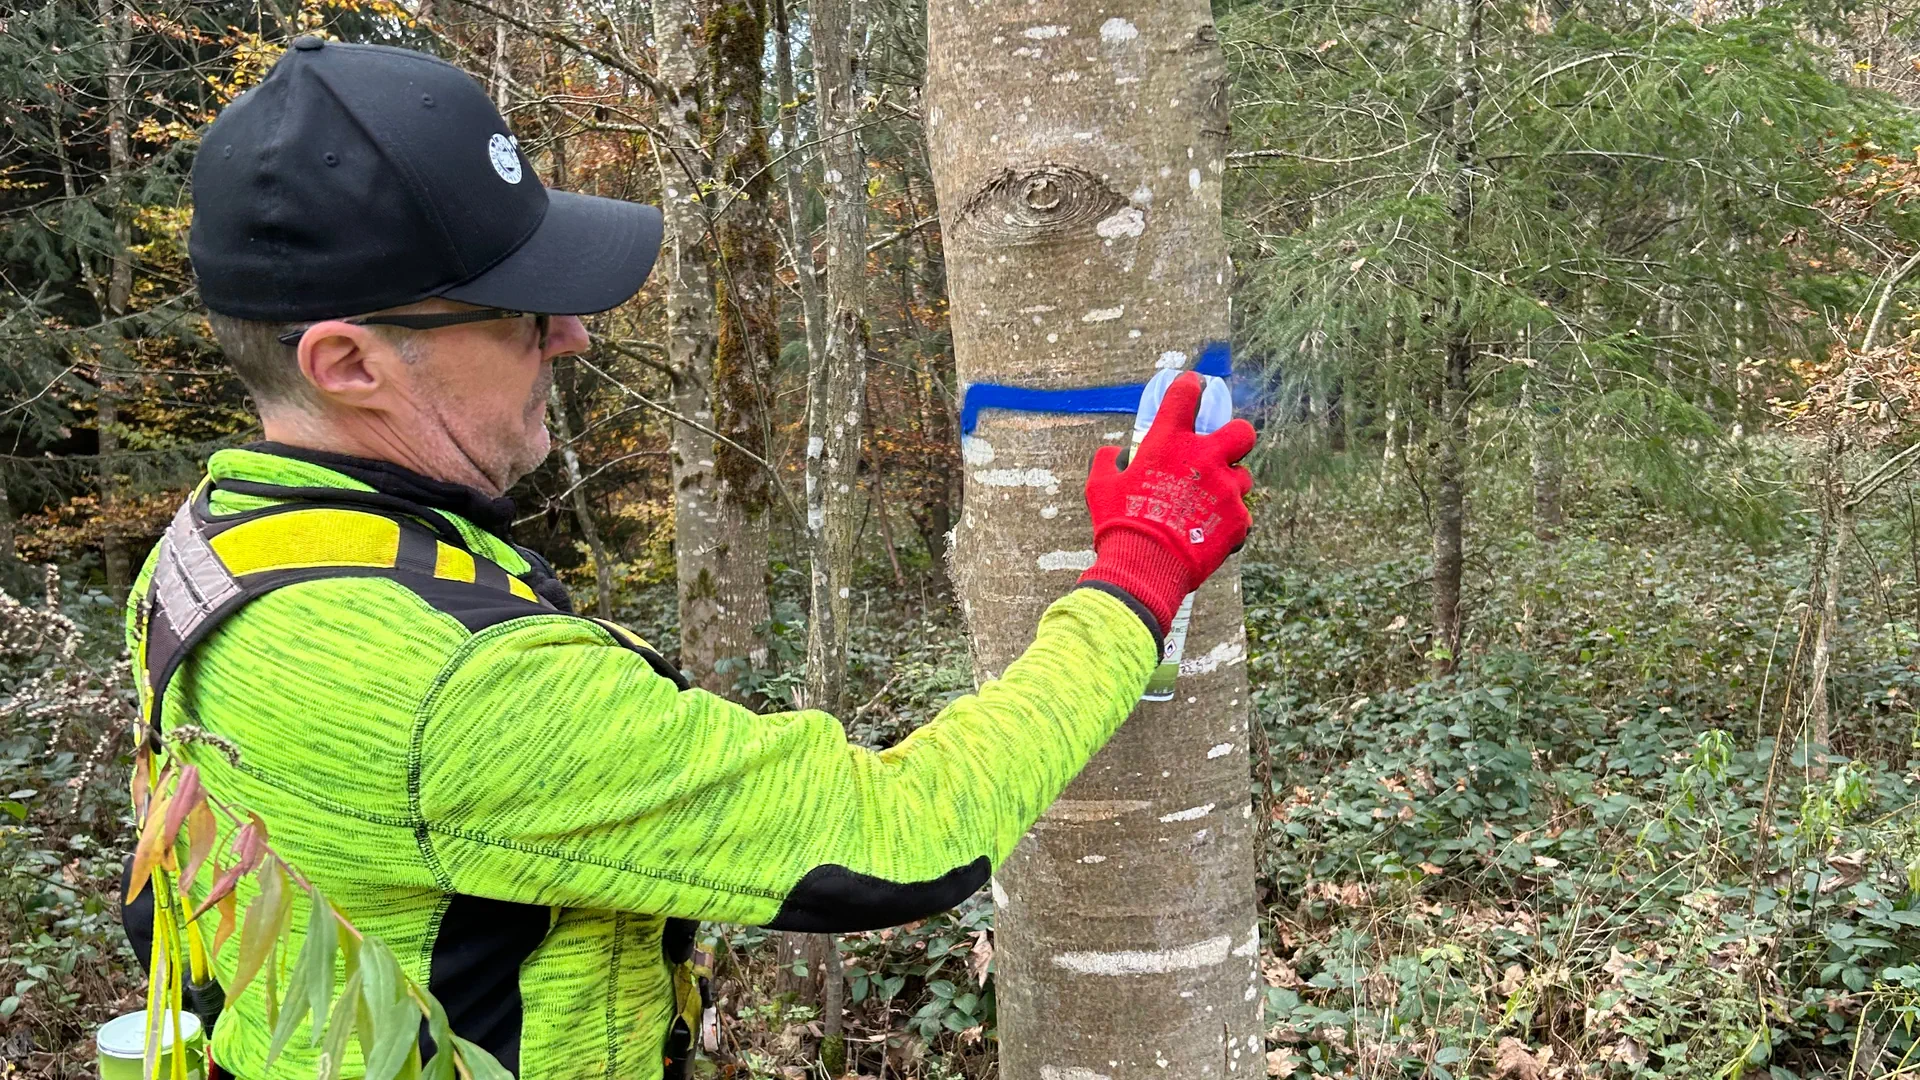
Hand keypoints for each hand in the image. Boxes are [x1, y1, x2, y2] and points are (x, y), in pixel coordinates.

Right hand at [1078, 372, 1256, 635]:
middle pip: (1242, 432)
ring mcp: (1226, 488)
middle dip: (1236, 438)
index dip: (1190, 386)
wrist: (1145, 565)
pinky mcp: (1238, 519)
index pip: (1184, 395)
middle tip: (1221, 453)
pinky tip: (1210, 535)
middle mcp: (1205, 458)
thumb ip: (1107, 462)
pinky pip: (1241, 515)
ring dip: (1230, 486)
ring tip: (1210, 504)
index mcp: (1170, 442)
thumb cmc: (1119, 522)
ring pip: (1244, 477)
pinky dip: (1229, 523)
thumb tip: (1112, 454)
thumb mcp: (1100, 486)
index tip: (1193, 385)